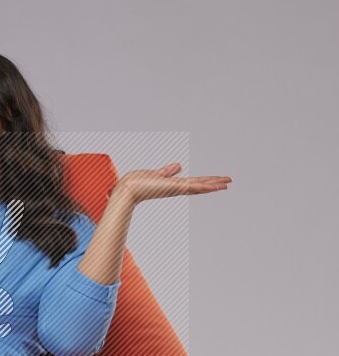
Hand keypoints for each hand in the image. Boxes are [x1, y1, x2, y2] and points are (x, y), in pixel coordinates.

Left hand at [115, 163, 231, 206]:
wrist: (127, 189)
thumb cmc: (136, 183)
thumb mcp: (156, 174)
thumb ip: (168, 171)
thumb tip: (178, 166)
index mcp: (173, 185)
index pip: (193, 183)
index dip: (205, 182)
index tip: (216, 181)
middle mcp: (177, 188)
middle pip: (200, 185)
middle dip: (214, 184)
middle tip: (228, 183)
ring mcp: (176, 188)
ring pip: (200, 186)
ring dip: (214, 185)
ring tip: (227, 183)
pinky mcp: (174, 187)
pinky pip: (193, 186)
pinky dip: (205, 186)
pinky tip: (215, 185)